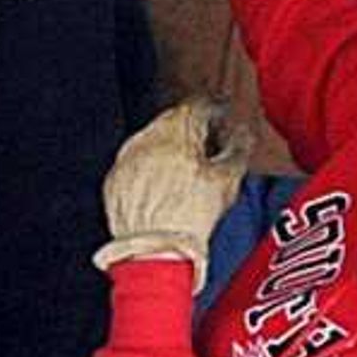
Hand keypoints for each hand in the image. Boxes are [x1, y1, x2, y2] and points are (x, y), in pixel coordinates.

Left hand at [97, 99, 247, 276]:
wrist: (154, 251)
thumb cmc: (189, 219)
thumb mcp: (227, 180)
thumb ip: (238, 149)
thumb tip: (242, 135)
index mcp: (174, 135)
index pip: (197, 105)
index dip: (216, 109)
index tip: (224, 116)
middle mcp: (144, 142)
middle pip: (172, 121)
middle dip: (193, 127)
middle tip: (210, 142)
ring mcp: (125, 161)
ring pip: (151, 141)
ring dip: (170, 147)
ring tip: (189, 167)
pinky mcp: (114, 181)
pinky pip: (135, 163)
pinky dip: (150, 168)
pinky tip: (165, 184)